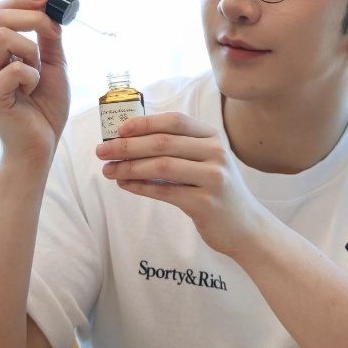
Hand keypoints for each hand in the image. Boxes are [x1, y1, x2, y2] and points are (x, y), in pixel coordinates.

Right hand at [0, 0, 69, 162]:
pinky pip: (14, 68)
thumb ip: (49, 39)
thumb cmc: (45, 107)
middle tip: (55, 32)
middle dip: (34, 17)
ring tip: (38, 73)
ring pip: (2, 36)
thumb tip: (50, 10)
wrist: (41, 144)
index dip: (22, 0)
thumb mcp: (54, 65)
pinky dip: (32, 75)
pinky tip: (31, 91)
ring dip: (32, 51)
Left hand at [95, 112, 266, 257]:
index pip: (174, 121)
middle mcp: (216, 153)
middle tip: (102, 151)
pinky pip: (165, 191)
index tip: (118, 130)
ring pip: (161, 166)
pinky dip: (140, 187)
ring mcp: (213, 178)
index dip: (144, 123)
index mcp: (213, 137)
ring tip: (108, 171)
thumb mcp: (205, 161)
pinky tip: (125, 185)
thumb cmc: (217, 190)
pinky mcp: (206, 203)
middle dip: (127, 146)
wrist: (246, 226)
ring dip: (129, 167)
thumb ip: (177, 148)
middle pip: (163, 142)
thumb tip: (129, 140)